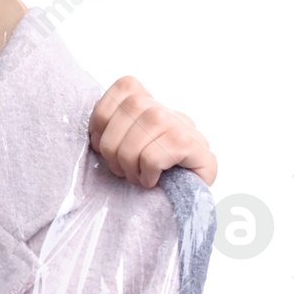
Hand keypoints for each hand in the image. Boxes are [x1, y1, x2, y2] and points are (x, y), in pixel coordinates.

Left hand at [88, 76, 217, 188]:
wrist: (183, 206)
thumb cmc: (146, 181)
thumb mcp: (122, 153)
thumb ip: (111, 134)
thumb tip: (94, 136)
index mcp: (152, 108)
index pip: (126, 87)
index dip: (103, 113)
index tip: (98, 142)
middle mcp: (172, 113)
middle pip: (133, 106)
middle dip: (114, 145)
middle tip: (119, 169)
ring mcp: (189, 130)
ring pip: (148, 127)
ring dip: (131, 161)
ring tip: (135, 177)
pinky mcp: (199, 152)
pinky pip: (158, 154)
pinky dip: (147, 172)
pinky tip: (152, 181)